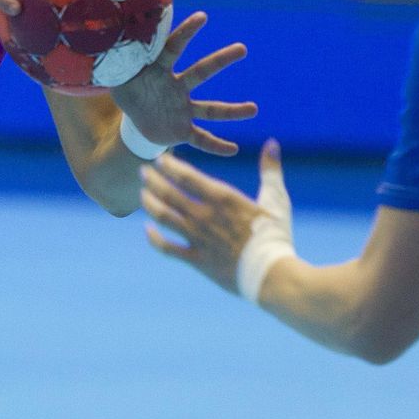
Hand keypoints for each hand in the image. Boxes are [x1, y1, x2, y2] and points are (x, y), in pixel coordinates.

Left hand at [111, 12, 256, 155]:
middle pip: (202, 72)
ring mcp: (183, 109)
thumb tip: (95, 31)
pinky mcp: (182, 129)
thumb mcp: (115, 73)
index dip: (186, 33)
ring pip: (211, 109)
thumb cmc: (127, 89)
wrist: (133, 117)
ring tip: (254, 109)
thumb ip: (112, 57)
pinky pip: (201, 138)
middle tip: (242, 48)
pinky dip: (216, 145)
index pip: (173, 48)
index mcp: (160, 70)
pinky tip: (233, 150)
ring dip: (232, 111)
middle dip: (221, 60)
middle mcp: (177, 87)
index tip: (203, 17)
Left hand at [142, 142, 290, 293]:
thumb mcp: (276, 199)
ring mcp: (198, 238)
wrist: (272, 275)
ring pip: (164, 216)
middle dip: (153, 180)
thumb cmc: (276, 235)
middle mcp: (205, 216)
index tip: (159, 159)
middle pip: (169, 193)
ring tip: (142, 194)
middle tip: (142, 172)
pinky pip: (167, 248)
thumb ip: (270, 170)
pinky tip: (147, 230)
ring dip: (150, 203)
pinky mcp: (196, 260)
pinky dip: (154, 238)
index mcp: (223, 198)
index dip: (170, 166)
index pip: (187, 176)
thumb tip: (272, 143)